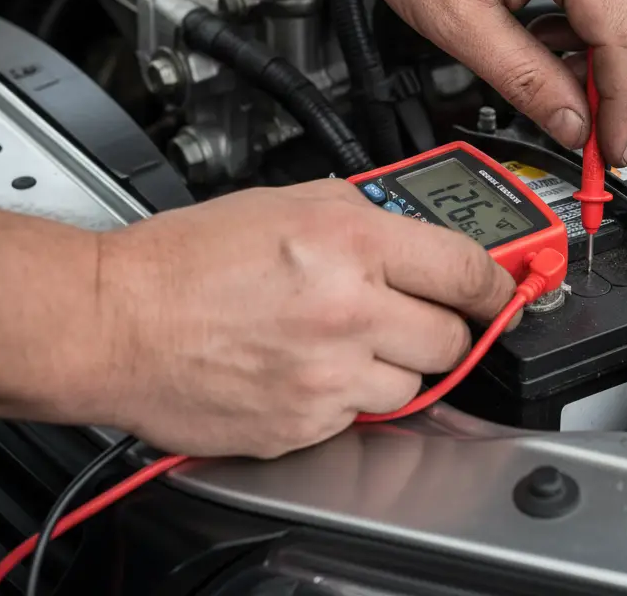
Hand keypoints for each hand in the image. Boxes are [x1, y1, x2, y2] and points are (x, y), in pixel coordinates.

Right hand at [93, 181, 515, 457]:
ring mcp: (327, 375)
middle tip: (416, 312)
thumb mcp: (291, 201)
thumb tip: (422, 239)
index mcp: (351, 241)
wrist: (117, 320)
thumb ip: (368, 218)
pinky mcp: (304, 423)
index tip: (508, 291)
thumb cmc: (190, 258)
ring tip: (345, 336)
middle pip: (453, 337)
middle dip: (445, 325)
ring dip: (394, 361)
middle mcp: (348, 309)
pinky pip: (360, 413)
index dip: (499, 284)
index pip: (467, 270)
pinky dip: (349, 393)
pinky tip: (309, 365)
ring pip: (413, 381)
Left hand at [343, 0, 626, 167]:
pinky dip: (606, 32)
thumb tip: (571, 124)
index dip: (625, 103)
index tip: (611, 147)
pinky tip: (562, 48)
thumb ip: (524, 80)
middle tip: (608, 135)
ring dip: (626, 61)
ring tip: (573, 89)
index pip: (626, 34)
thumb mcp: (460, 23)